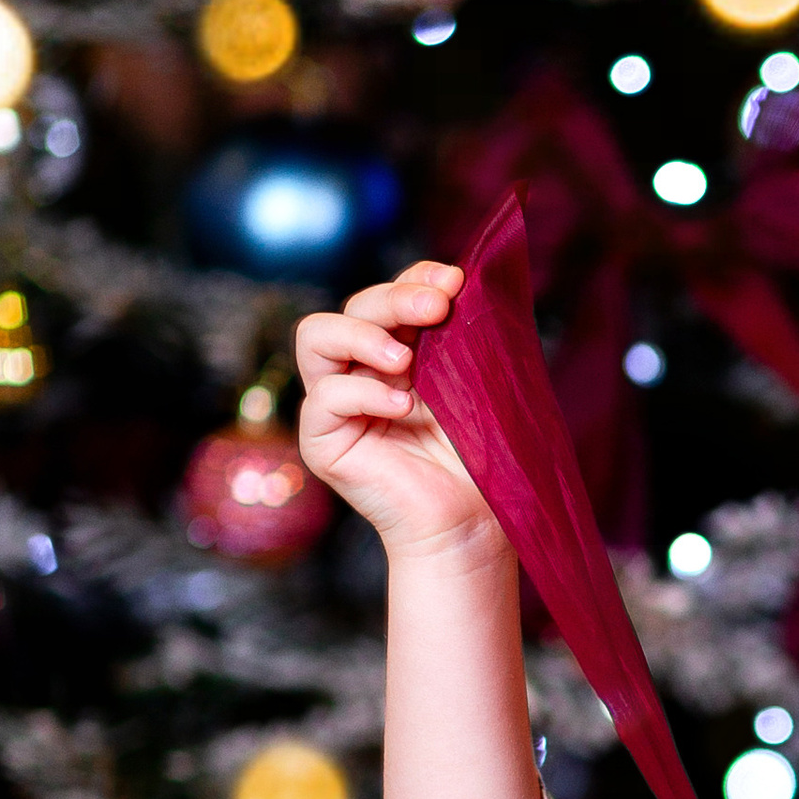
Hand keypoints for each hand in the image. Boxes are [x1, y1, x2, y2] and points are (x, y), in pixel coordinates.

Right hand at [295, 263, 496, 564]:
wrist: (476, 522)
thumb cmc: (482, 458)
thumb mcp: (475, 382)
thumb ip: (462, 332)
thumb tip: (455, 277)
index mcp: (398, 354)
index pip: (387, 297)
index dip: (413, 279)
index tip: (453, 280)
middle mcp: (361, 372)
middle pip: (354, 308)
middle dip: (395, 298)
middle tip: (437, 307)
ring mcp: (337, 405)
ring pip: (316, 336)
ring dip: (363, 334)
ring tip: (406, 360)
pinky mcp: (322, 441)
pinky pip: (324, 397)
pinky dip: (363, 392)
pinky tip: (403, 406)